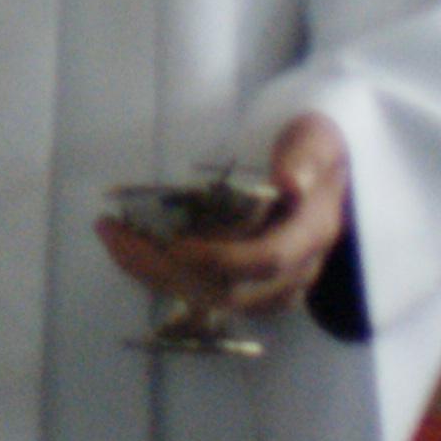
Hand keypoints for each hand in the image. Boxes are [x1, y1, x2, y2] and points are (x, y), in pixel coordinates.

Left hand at [98, 113, 351, 318]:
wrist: (325, 171)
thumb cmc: (315, 149)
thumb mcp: (316, 139)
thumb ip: (306, 158)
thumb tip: (289, 183)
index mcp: (312, 232)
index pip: (269, 259)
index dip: (223, 259)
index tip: (177, 245)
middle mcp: (297, 269)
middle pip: (231, 290)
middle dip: (166, 270)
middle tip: (115, 235)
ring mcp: (277, 284)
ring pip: (214, 300)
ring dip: (159, 277)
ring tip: (115, 241)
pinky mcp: (256, 288)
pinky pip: (210, 297)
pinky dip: (168, 280)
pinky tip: (134, 256)